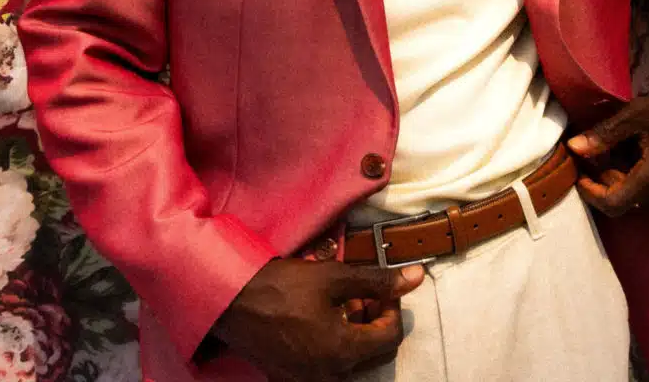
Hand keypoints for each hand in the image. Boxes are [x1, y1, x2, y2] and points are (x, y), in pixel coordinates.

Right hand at [213, 258, 424, 380]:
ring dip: (355, 332)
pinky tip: (321, 320)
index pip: (391, 336)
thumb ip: (377, 280)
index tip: (381, 287)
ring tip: (341, 303)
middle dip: (375, 320)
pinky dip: (333, 344)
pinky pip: (327, 366)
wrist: (232, 302)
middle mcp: (330, 376)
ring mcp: (309, 381)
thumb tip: (416, 278)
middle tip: (362, 293)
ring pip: (351, 360)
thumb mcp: (334, 276)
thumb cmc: (283, 286)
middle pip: (373, 352)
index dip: (393, 307)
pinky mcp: (291, 379)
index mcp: (344, 352)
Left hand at [567, 83, 648, 216]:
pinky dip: (645, 186)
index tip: (580, 175)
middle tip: (602, 155)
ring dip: (626, 184)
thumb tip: (574, 148)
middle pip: (626, 202)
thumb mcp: (639, 113)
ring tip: (624, 153)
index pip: (614, 204)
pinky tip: (644, 161)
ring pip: (641, 202)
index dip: (591, 194)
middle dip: (607, 182)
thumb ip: (605, 134)